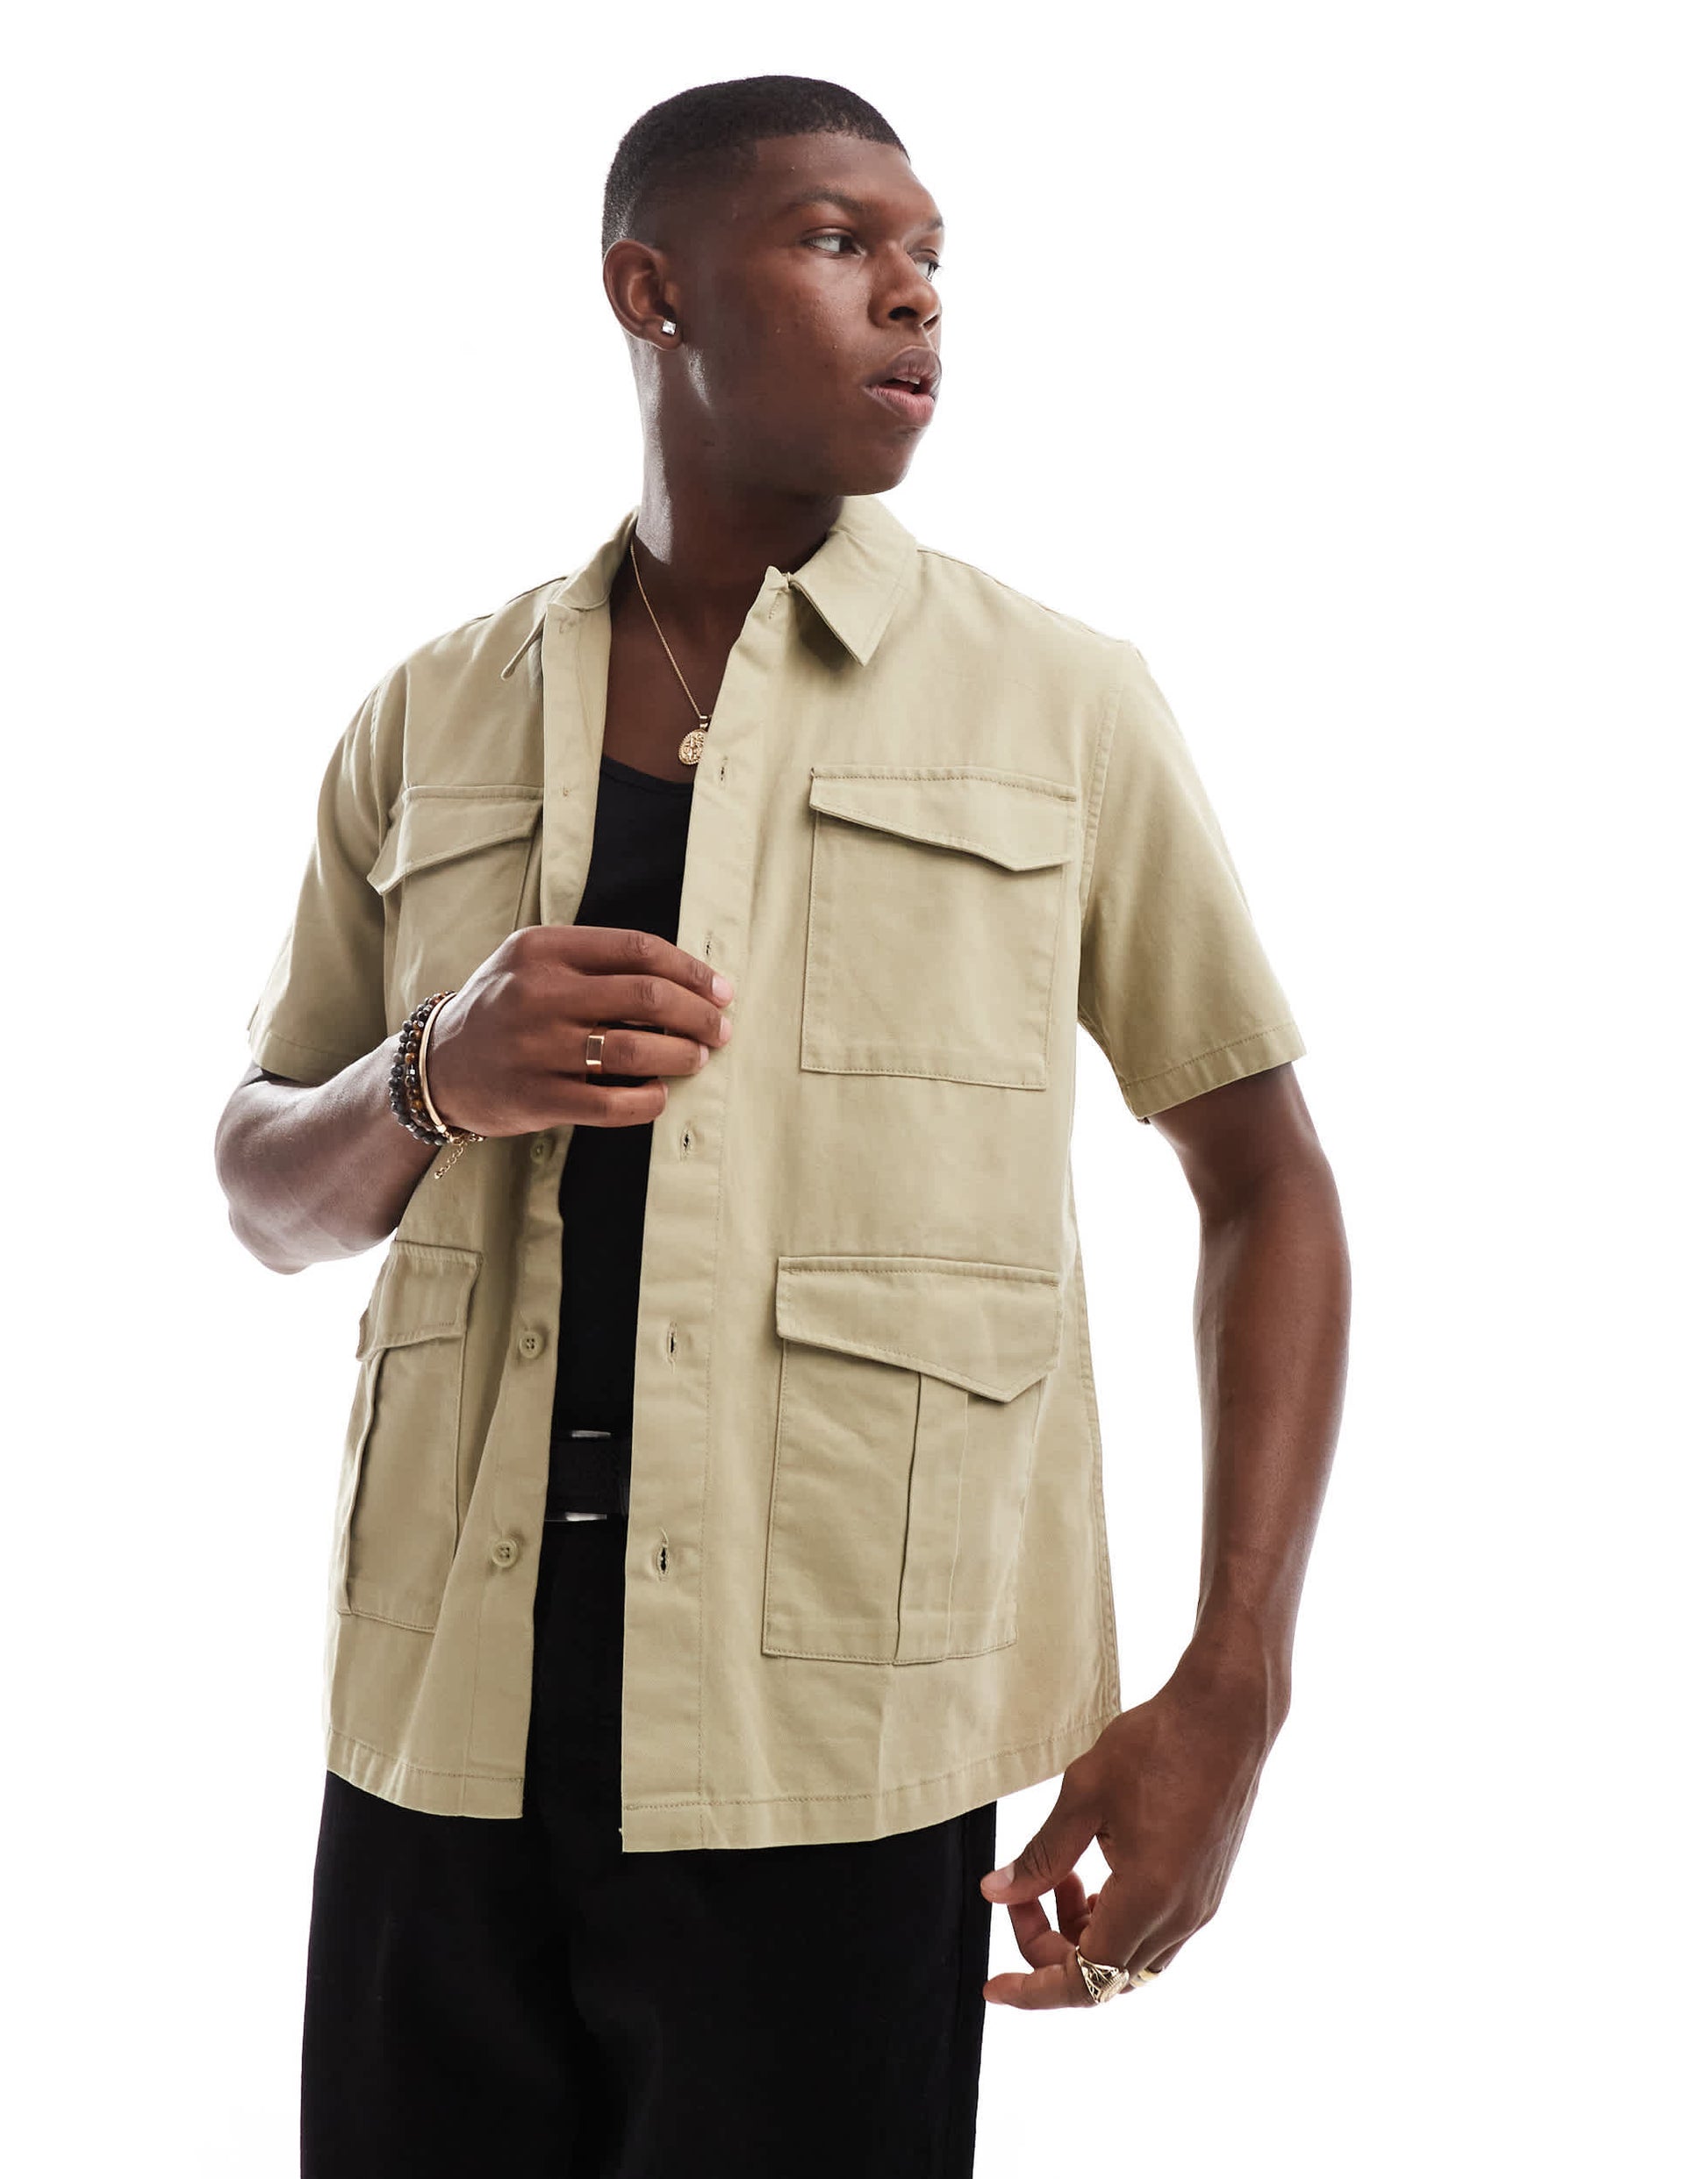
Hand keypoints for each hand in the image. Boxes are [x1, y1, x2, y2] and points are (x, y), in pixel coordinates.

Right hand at [423, 924, 734, 1138]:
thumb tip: (688, 981)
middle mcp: (537, 993)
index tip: (721, 990)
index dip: (691, 970)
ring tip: (697, 1059)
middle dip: (698, 1015)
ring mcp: (535, 1048)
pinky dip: (650, 1100)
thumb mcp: (534, 963)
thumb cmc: (504, 1008)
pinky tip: (660, 1094)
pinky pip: (613, 1103)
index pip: (638, 950)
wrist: (436, 1066)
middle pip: (647, 996)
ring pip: (636, 1049)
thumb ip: (596, 962)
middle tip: (720, 1030)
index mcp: (542, 949)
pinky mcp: (535, 1098)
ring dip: (683, 1056)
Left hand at [978, 1653, 1281, 2007]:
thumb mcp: (1084, 1795)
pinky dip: (1114, 1920)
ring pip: (1130, 1959)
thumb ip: (1040, 1855)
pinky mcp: (1206, 1889)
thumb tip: (998, 1893)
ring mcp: (1200, 1906)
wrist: (1227, 1714)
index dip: (1033, 1991)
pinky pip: (1154, 1933)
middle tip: (1021, 1896)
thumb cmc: (1159, 1744)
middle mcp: (1181, 1917)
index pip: (1083, 1981)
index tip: (993, 1985)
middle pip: (1104, 1977)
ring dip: (1085, 1936)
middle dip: (1051, 1948)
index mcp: (1149, 1899)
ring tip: (1059, 1878)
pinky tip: (1095, 1873)